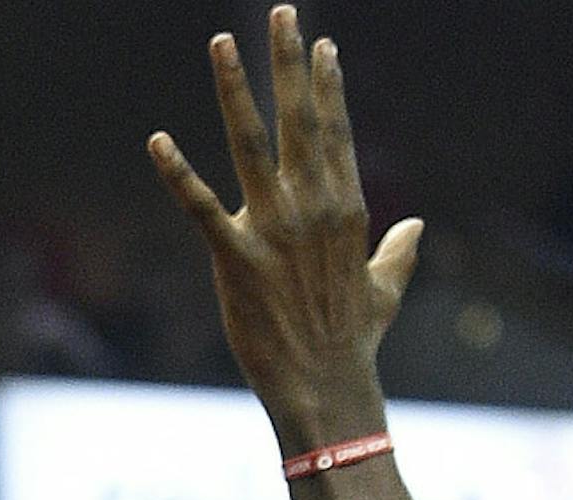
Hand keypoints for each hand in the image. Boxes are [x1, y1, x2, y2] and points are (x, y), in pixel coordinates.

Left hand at [149, 10, 422, 452]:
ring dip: (235, 90)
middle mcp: (311, 208)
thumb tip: (415, 228)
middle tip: (281, 11)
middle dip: (289, 63)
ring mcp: (273, 231)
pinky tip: (157, 141)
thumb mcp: (384, 290)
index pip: (335, 132)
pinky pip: (200, 209)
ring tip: (222, 43)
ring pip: (251, 145)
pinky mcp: (236, 260)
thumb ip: (397, 253)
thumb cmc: (354, 344)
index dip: (327, 85)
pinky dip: (178, 174)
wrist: (327, 389)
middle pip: (299, 119)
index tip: (321, 45)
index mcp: (345, 209)